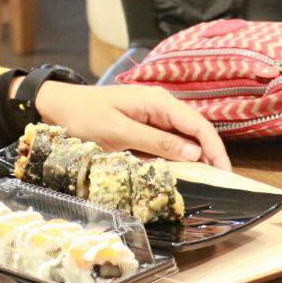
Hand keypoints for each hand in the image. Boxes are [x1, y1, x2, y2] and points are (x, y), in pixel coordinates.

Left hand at [30, 82, 231, 170]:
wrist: (55, 105)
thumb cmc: (83, 116)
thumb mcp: (119, 133)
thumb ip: (156, 143)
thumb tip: (195, 153)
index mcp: (158, 101)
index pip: (198, 124)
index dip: (215, 148)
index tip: (226, 172)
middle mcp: (160, 105)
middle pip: (195, 130)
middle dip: (210, 153)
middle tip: (222, 181)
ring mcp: (151, 115)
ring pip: (183, 136)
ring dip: (195, 156)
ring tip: (208, 179)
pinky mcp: (142, 125)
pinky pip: (167, 140)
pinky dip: (177, 155)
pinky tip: (181, 170)